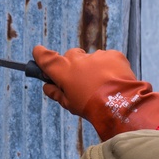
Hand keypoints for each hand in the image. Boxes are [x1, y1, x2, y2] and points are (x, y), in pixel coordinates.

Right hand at [32, 46, 158, 140]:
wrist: (120, 103)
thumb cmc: (91, 106)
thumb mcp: (69, 104)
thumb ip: (56, 93)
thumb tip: (47, 87)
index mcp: (63, 71)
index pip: (45, 57)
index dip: (40, 54)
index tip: (38, 51)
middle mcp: (77, 59)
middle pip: (70, 55)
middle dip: (72, 64)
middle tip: (78, 79)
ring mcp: (96, 55)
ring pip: (90, 59)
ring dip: (92, 67)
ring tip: (101, 84)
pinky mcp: (113, 55)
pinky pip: (107, 59)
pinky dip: (108, 67)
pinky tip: (112, 80)